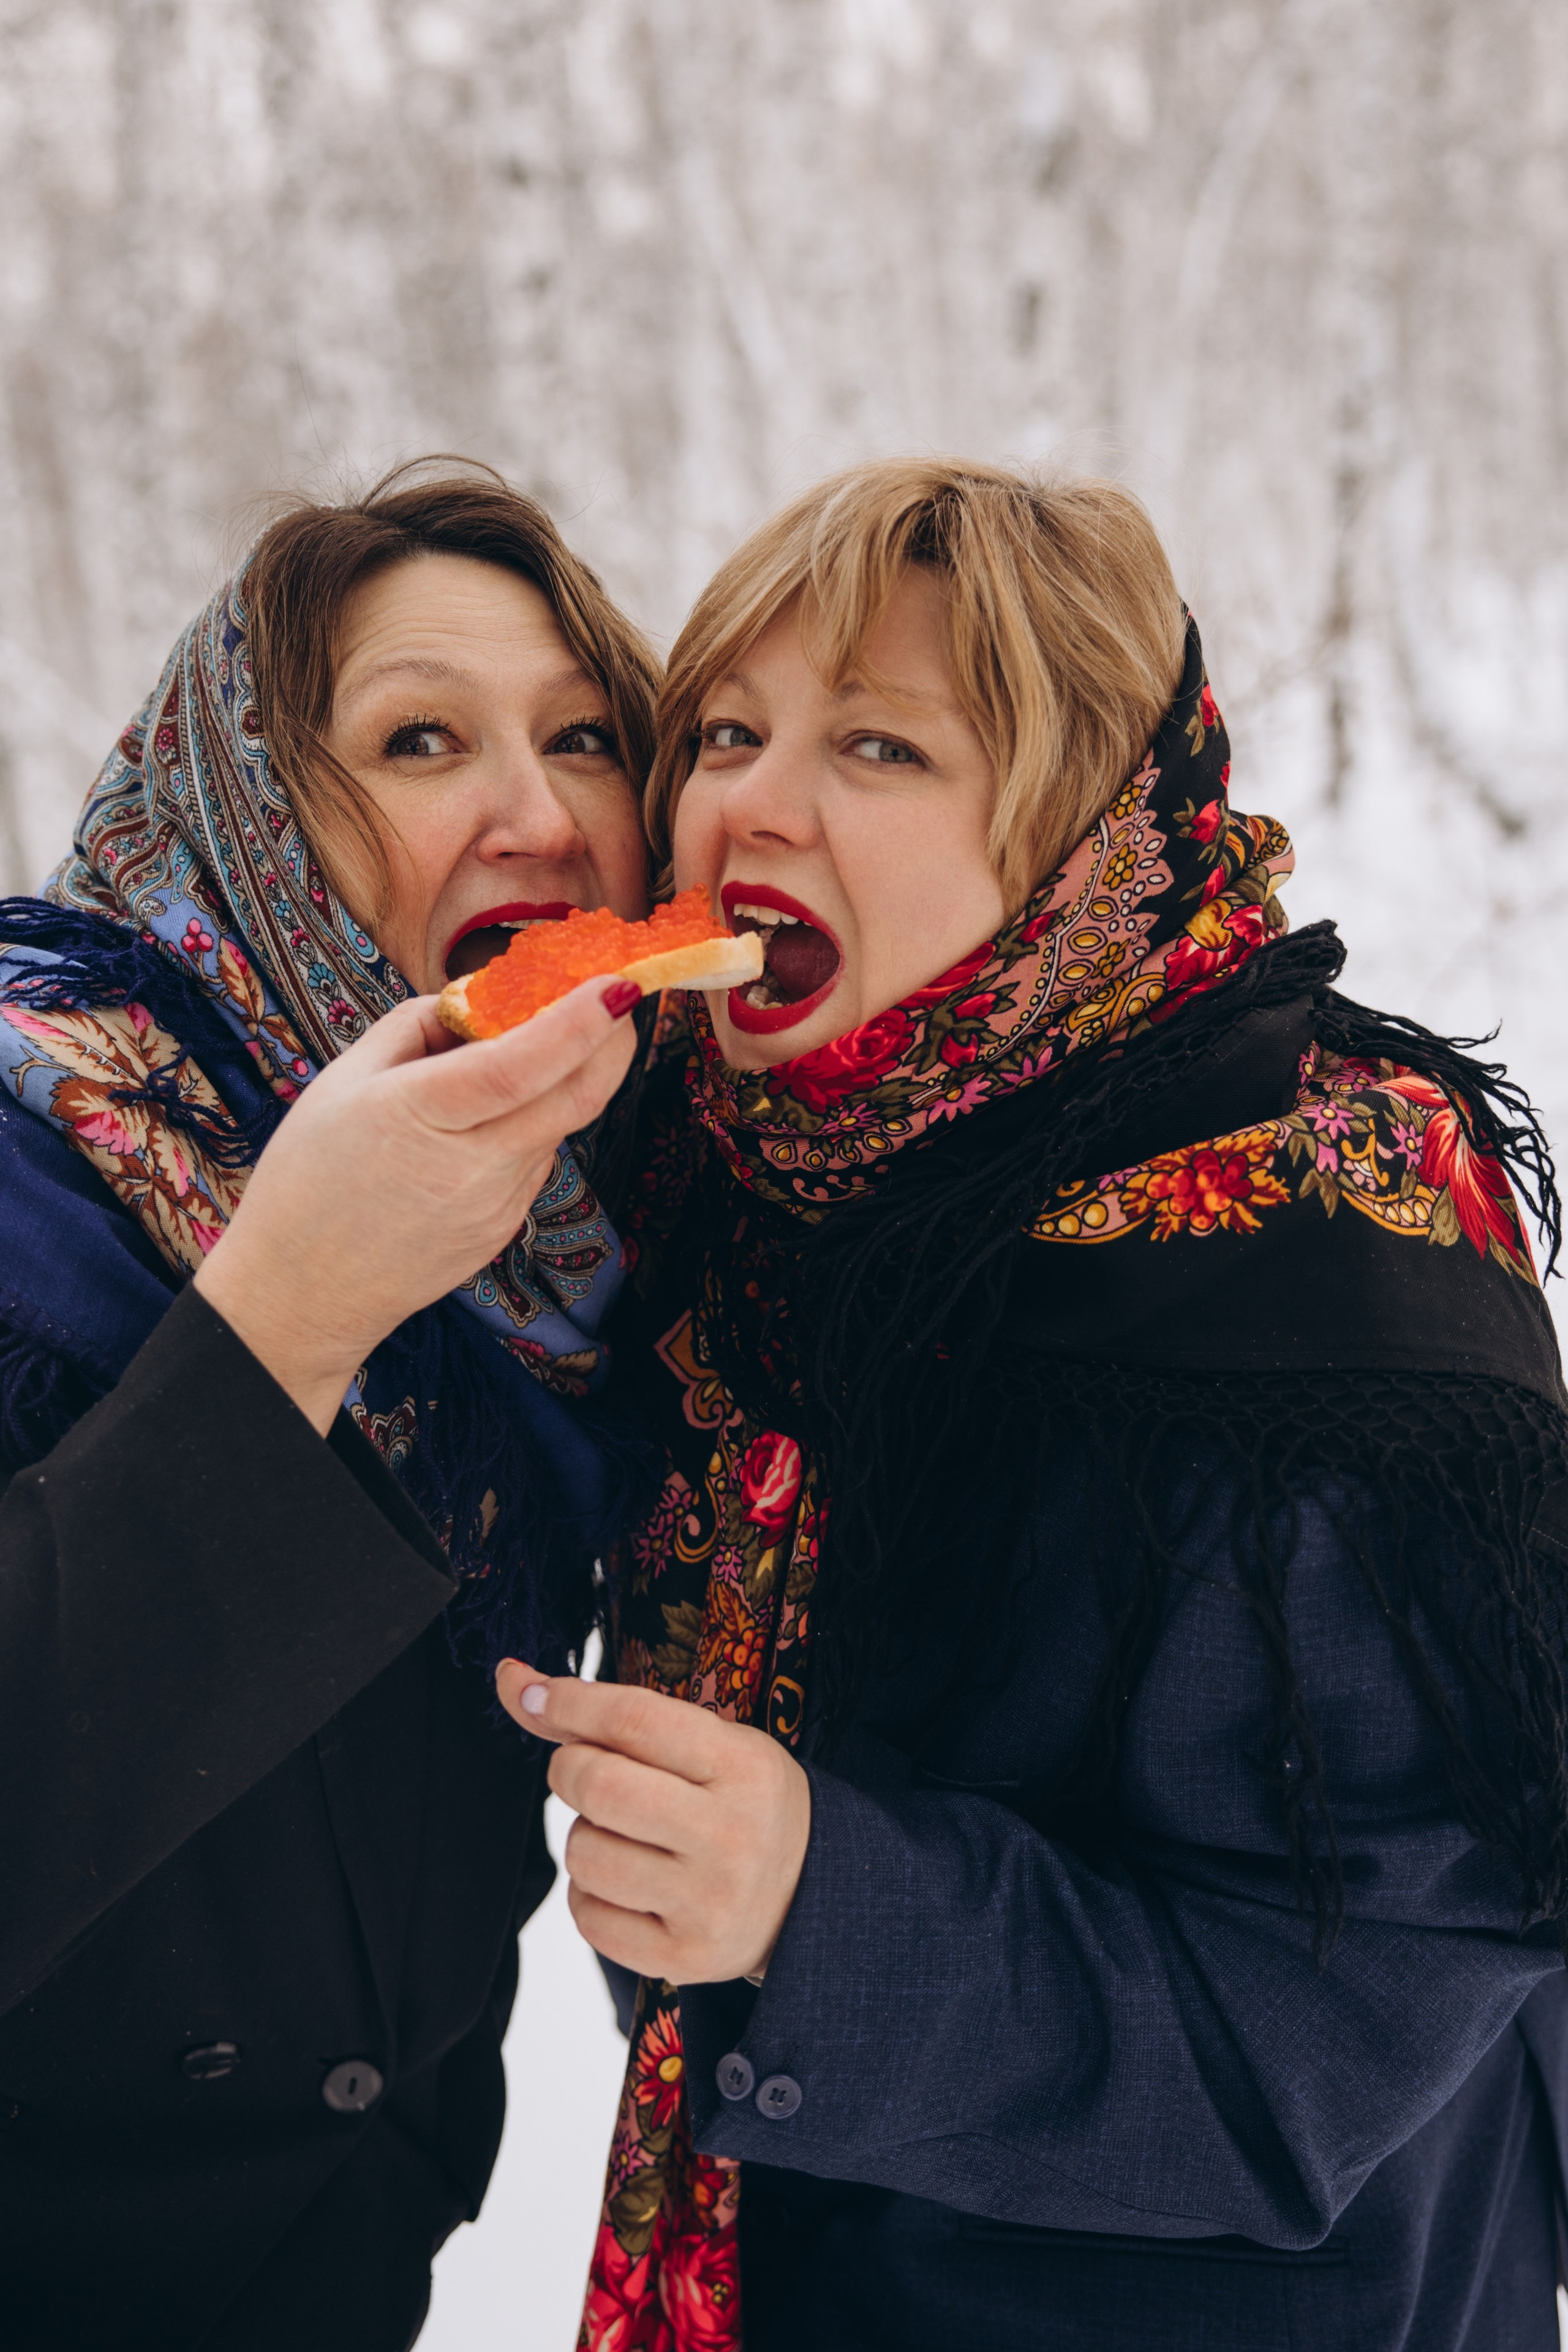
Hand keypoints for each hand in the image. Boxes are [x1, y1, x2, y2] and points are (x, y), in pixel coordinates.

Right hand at [194, 977, 639, 1432]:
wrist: (303, 1294)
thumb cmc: (308, 1179)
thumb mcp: (343, 1080)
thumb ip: (418, 1026)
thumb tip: (482, 997)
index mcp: (419, 1116)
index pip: (520, 1067)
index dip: (577, 1024)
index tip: (616, 985)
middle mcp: (471, 1167)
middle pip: (575, 1099)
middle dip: (613, 1043)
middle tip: (619, 998)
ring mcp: (496, 1206)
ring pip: (557, 1125)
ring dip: (563, 1080)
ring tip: (517, 1055)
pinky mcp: (505, 1229)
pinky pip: (535, 1159)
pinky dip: (532, 1123)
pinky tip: (487, 1121)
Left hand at [497, 1662, 811, 1984]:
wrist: (810, 1893)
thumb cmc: (740, 1800)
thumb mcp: (707, 1742)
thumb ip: (611, 1714)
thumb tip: (513, 1681)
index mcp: (742, 1766)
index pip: (635, 1720)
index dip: (569, 1702)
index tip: (535, 1694)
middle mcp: (730, 1835)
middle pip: (599, 1786)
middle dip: (568, 1768)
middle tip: (585, 1772)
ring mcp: (709, 1903)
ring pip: (585, 1854)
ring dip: (583, 1836)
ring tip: (623, 1836)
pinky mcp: (686, 1957)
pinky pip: (588, 1918)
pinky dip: (589, 1893)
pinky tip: (627, 1883)